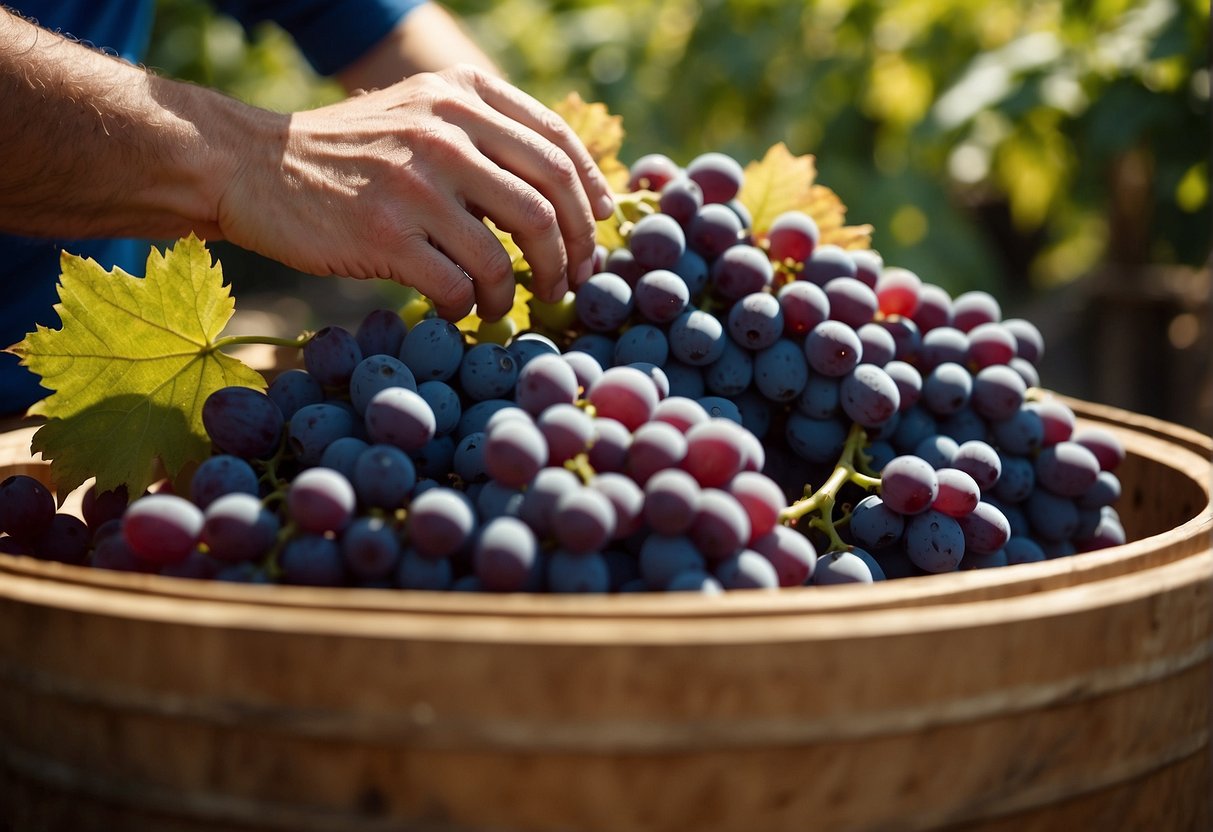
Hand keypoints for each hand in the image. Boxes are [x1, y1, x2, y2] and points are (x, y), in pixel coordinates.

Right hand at [217, 65, 614, 320]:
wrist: (254, 166)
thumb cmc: (350, 153)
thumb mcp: (419, 114)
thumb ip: (483, 136)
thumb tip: (566, 195)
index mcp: (462, 94)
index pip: (557, 144)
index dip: (591, 194)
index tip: (599, 229)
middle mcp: (445, 129)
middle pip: (549, 201)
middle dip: (573, 252)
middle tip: (568, 281)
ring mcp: (416, 181)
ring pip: (510, 252)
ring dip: (522, 291)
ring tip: (508, 304)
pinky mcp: (385, 233)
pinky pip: (459, 286)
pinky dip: (470, 308)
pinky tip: (460, 309)